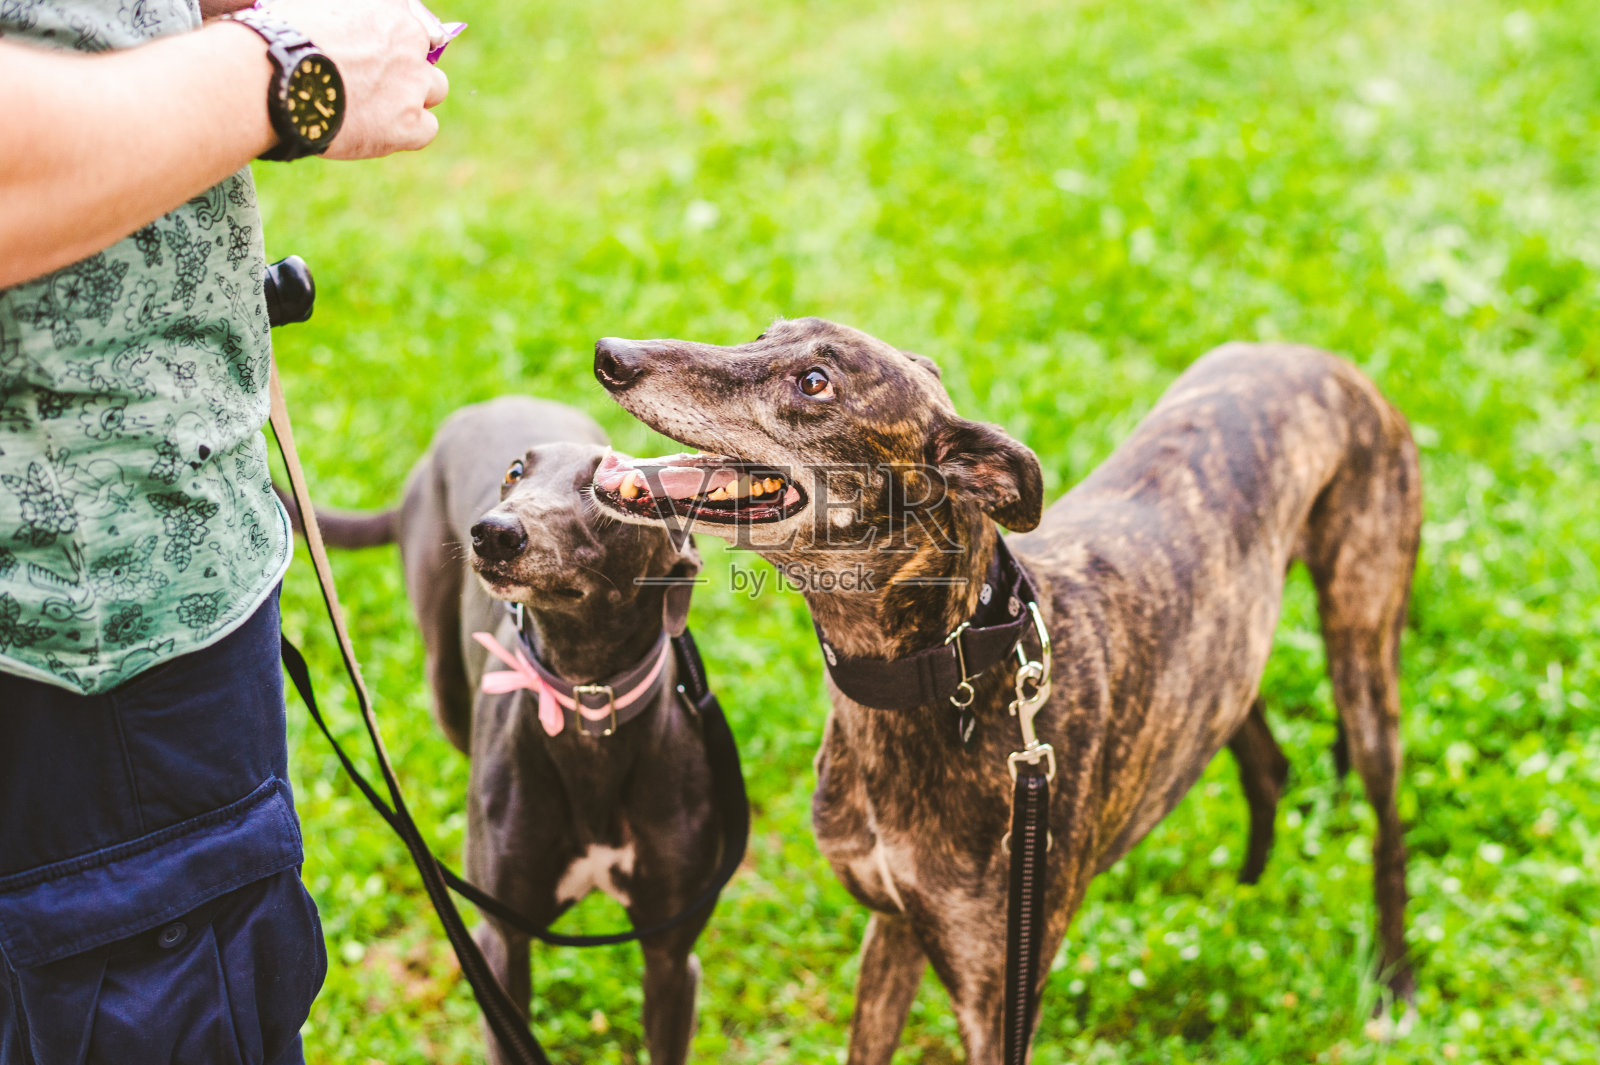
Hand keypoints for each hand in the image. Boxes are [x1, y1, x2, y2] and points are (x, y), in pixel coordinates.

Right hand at [265, 0, 448, 157]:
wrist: (276, 77)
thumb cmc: (281, 37)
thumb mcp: (311, 4)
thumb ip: (340, 10)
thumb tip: (341, 23)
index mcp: (388, 7)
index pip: (410, 18)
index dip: (396, 38)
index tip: (380, 49)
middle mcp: (409, 41)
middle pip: (426, 53)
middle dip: (408, 67)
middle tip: (376, 80)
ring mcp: (412, 83)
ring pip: (435, 89)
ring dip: (413, 97)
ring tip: (377, 107)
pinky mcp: (409, 123)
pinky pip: (427, 129)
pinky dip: (409, 132)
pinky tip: (381, 131)